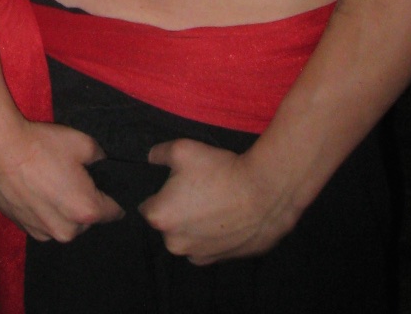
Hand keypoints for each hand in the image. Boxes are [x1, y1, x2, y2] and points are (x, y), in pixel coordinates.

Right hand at [0, 114, 122, 243]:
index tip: (108, 188)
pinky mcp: (22, 227)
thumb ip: (99, 157)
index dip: (112, 197)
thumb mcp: (81, 142)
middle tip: (71, 178)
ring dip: (61, 209)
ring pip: (63, 223)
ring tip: (48, 182)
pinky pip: (42, 222)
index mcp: (86, 211)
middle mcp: (66, 230)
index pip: (112, 212)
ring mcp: (42, 232)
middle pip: (86, 219)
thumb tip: (102, 162)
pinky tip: (32, 187)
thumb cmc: (41, 145)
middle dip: (83, 202)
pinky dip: (42, 210)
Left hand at [139, 138, 297, 264]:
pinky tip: (226, 217)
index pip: (147, 206)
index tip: (173, 185)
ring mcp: (200, 255)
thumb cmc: (219, 170)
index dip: (159, 193)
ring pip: (188, 237)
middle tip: (197, 191)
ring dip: (195, 225)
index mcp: (160, 217)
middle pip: (168, 224)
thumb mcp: (181, 149)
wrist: (264, 192)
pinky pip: (209, 246)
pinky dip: (213, 235)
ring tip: (214, 203)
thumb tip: (151, 158)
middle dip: (177, 210)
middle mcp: (175, 243)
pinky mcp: (222, 260)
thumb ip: (158, 154)